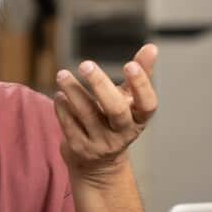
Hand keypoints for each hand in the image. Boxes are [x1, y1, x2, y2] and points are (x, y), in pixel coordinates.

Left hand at [54, 43, 158, 186]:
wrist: (99, 164)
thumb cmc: (116, 121)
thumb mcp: (130, 100)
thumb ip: (140, 74)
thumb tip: (152, 47)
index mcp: (139, 119)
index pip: (147, 104)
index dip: (141, 85)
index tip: (129, 65)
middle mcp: (122, 133)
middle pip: (115, 109)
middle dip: (100, 85)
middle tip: (85, 64)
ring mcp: (101, 142)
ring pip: (87, 114)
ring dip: (73, 91)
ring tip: (62, 74)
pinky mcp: (80, 148)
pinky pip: (69, 124)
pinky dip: (62, 107)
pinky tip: (60, 95)